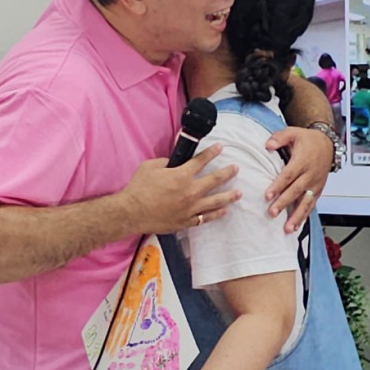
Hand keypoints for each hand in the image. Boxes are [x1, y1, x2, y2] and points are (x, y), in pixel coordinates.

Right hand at [118, 146, 238, 235]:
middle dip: (227, 173)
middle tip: (235, 169)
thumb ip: (166, 162)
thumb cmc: (138, 188)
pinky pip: (205, 218)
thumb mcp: (150, 167)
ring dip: (229, 196)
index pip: (201, 161)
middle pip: (215, 180)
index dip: (212, 152)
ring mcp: (190, 208)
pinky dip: (216, 214)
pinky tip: (224, 212)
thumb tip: (173, 162)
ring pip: (215, 202)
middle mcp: (190, 192)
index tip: (221, 148)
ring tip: (238, 193)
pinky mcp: (186, 221)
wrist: (131, 213)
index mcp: (182, 175)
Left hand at [265, 127, 332, 232]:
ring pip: (306, 202)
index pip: (289, 175)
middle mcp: (310, 174)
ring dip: (297, 216)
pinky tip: (296, 226)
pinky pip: (311, 205)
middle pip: (296, 191)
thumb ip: (280, 137)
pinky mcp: (318, 190)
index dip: (278, 186)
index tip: (268, 195)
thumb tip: (268, 145)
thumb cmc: (308, 140)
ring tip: (288, 228)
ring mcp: (315, 184)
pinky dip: (304, 216)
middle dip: (284, 203)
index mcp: (303, 161)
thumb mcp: (293, 132)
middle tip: (272, 212)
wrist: (327, 143)